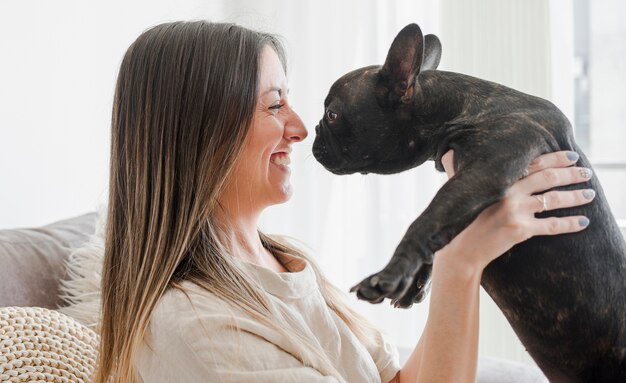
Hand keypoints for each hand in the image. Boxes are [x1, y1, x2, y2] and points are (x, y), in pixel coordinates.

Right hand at [439, 149, 593, 273]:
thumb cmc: (458, 219)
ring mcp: (515, 211)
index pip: (532, 163)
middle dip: (571, 174)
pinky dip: (570, 224)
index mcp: (497, 180)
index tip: (572, 156)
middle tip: (586, 173)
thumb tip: (447, 153)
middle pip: (547, 178)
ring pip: (553, 200)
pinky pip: (551, 226)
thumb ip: (455, 169)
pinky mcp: (520, 230)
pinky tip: (584, 222)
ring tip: (589, 194)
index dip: (555, 158)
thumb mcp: (455, 190)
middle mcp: (508, 192)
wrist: (460, 249)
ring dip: (575, 196)